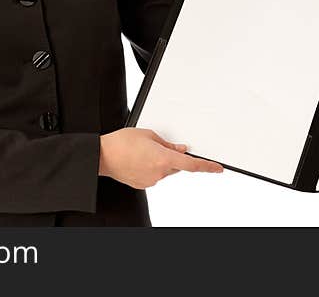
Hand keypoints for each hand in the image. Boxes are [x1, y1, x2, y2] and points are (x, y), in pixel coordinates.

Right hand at [98, 128, 223, 189]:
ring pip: (164, 170)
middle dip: (172, 156)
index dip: (207, 166)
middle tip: (157, 146)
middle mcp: (159, 172)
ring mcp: (151, 180)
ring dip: (159, 161)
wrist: (101, 156)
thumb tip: (179, 149)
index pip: (192, 165)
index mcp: (163, 158)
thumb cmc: (121, 142)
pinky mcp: (143, 184)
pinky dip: (150, 167)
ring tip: (141, 151)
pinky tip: (138, 159)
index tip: (218, 168)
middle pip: (176, 166)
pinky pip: (154, 175)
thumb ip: (167, 143)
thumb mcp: (148, 135)